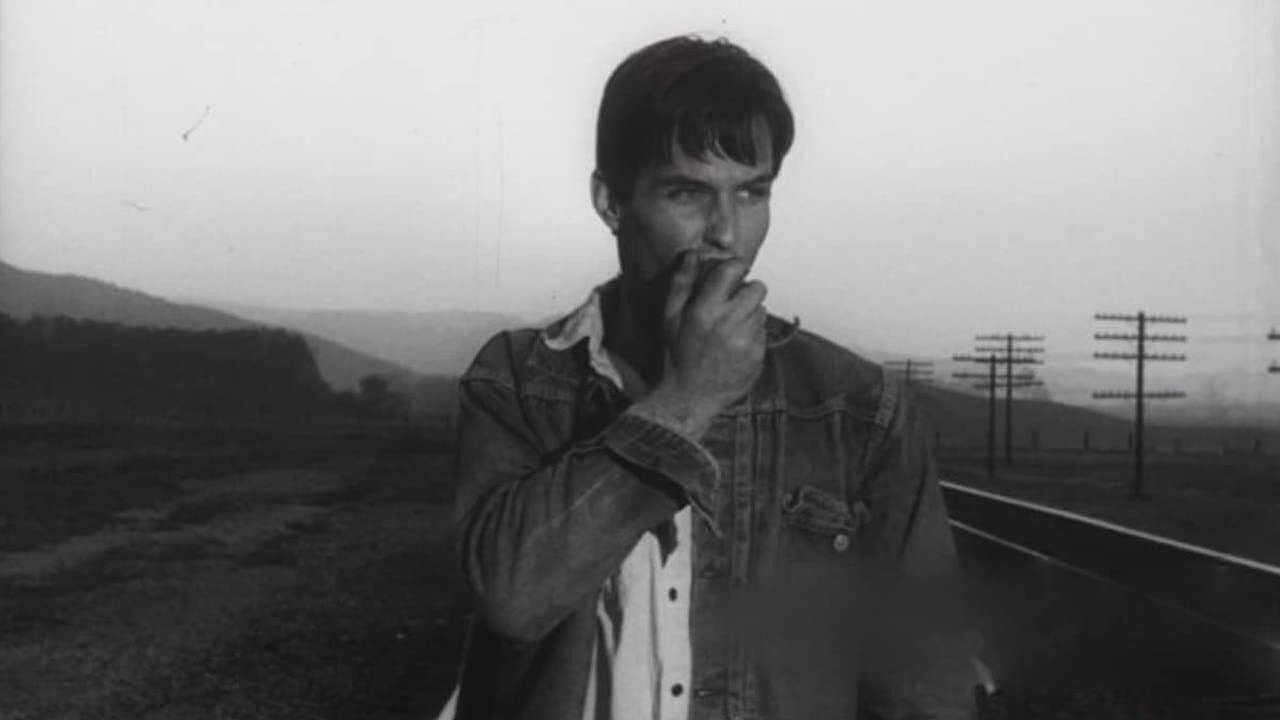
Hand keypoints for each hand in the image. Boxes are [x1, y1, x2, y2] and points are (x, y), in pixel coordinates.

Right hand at [650, 251, 767, 428]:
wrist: (690, 397)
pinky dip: (753, 335)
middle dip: (746, 292)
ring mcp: (747, 341)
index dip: (736, 267)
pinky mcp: (758, 356)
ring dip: (750, 314)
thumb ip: (682, 283)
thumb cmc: (677, 355)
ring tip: (730, 329)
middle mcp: (729, 323)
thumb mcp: (670, 318)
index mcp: (705, 310)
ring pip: (762, 311)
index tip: (732, 273)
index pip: (734, 270)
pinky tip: (734, 346)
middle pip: (757, 288)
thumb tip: (691, 254)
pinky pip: (763, 333)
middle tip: (731, 304)